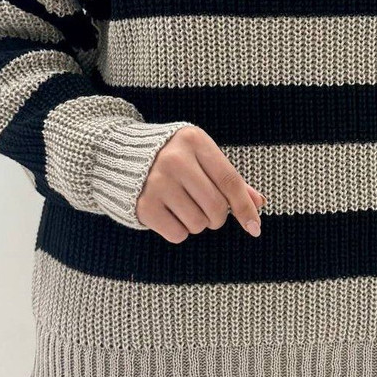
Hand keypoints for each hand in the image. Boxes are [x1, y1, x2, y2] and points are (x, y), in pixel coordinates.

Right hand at [135, 124, 265, 242]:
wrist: (118, 155)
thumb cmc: (171, 157)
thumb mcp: (200, 156)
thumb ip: (228, 178)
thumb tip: (259, 203)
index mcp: (194, 141)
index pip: (230, 180)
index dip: (245, 207)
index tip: (255, 227)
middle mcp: (175, 160)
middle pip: (216, 207)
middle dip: (218, 217)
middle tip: (208, 211)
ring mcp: (157, 183)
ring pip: (198, 224)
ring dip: (197, 223)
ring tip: (183, 206)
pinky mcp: (143, 205)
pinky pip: (178, 234)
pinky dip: (179, 231)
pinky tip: (168, 214)